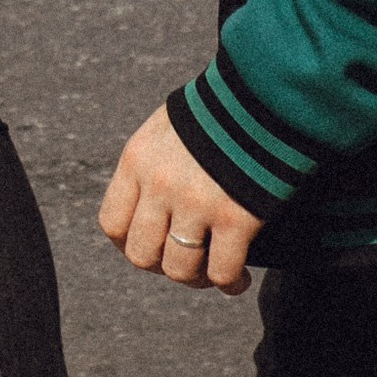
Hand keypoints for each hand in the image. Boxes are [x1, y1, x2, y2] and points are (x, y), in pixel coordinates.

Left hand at [99, 107, 259, 296]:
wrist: (264, 93)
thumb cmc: (217, 112)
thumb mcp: (166, 130)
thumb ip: (152, 166)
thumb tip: (150, 203)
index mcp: (137, 160)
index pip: (112, 223)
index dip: (130, 245)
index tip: (153, 248)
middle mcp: (159, 185)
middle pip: (141, 255)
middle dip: (163, 266)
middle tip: (186, 264)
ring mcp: (195, 203)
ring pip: (180, 270)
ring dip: (197, 279)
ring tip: (214, 274)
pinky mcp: (235, 217)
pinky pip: (221, 272)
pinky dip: (230, 283)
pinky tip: (240, 279)